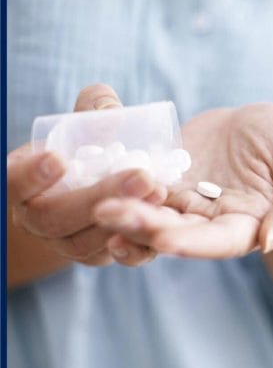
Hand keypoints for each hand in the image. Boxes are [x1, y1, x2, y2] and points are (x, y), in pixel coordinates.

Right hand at [7, 84, 165, 266]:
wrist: (92, 188)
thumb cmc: (83, 146)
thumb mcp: (82, 124)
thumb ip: (93, 112)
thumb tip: (112, 110)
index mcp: (19, 183)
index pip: (11, 183)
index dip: (29, 175)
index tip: (56, 158)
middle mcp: (34, 219)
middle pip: (54, 218)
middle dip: (98, 197)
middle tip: (140, 177)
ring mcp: (63, 243)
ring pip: (85, 243)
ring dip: (124, 218)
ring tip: (158, 191)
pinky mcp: (95, 257)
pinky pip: (114, 257)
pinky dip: (138, 241)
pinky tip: (162, 219)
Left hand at [94, 103, 272, 258]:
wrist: (256, 123)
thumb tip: (270, 241)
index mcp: (248, 226)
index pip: (220, 242)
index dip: (193, 243)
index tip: (165, 240)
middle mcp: (210, 224)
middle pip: (177, 232)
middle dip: (144, 227)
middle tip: (110, 214)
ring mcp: (183, 205)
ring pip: (152, 216)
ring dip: (125, 215)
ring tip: (99, 206)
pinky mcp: (164, 183)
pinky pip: (139, 190)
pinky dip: (120, 189)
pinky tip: (98, 183)